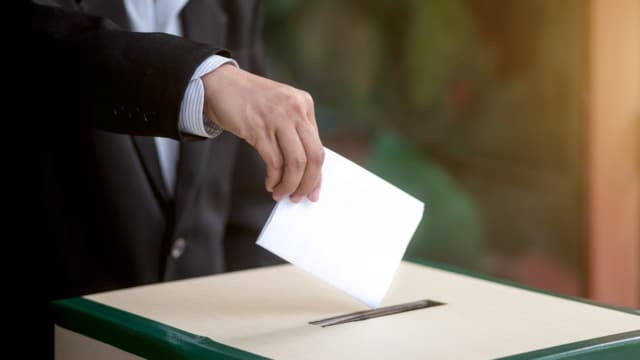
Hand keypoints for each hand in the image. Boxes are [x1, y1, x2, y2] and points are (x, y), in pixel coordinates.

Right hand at [202, 64, 323, 201]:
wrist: (219, 83)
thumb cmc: (249, 102)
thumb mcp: (280, 109)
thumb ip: (294, 132)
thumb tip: (305, 172)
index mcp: (304, 104)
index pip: (318, 147)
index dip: (317, 175)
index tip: (313, 192)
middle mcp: (295, 109)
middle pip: (314, 156)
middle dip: (308, 183)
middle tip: (297, 197)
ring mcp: (277, 117)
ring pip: (296, 162)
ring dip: (290, 184)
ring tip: (281, 193)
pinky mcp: (258, 127)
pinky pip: (274, 162)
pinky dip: (274, 178)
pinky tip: (270, 184)